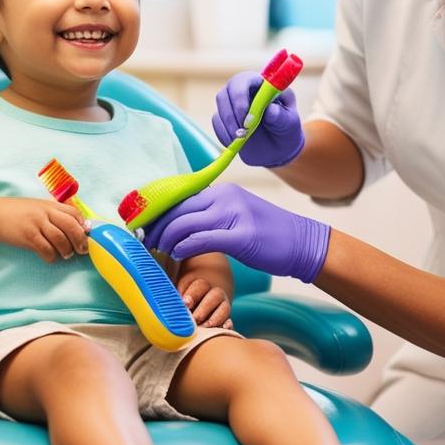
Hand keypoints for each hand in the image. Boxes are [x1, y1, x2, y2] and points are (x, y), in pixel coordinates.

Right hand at [0, 198, 89, 263]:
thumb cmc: (20, 212)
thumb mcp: (39, 207)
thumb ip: (56, 214)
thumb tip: (77, 226)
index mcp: (51, 205)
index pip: (75, 213)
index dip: (83, 226)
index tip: (86, 235)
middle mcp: (46, 212)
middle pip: (71, 226)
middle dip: (80, 240)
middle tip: (82, 250)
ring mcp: (37, 224)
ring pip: (60, 239)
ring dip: (66, 250)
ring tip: (66, 254)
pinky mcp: (28, 236)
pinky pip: (45, 249)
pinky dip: (51, 256)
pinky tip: (50, 257)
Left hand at [144, 184, 329, 282]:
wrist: (301, 242)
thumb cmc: (266, 234)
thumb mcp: (236, 215)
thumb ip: (210, 215)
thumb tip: (178, 224)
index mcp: (222, 191)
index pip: (180, 198)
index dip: (158, 213)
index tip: (144, 225)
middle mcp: (226, 197)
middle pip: (178, 209)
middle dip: (157, 226)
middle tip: (144, 241)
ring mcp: (234, 215)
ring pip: (186, 223)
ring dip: (167, 238)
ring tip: (160, 250)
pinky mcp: (241, 236)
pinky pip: (202, 238)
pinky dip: (184, 246)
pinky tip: (177, 254)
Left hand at [178, 276, 232, 328]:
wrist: (202, 298)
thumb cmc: (186, 297)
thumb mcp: (180, 292)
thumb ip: (177, 298)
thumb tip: (171, 307)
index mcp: (201, 284)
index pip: (200, 286)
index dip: (192, 294)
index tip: (186, 303)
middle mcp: (215, 293)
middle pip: (214, 296)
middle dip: (204, 309)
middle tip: (194, 319)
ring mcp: (223, 305)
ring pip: (224, 309)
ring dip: (215, 319)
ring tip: (204, 328)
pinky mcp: (226, 318)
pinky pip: (230, 321)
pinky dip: (228, 326)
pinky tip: (224, 329)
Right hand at [213, 71, 303, 167]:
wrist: (278, 147)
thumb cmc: (286, 128)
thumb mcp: (290, 122)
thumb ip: (282, 116)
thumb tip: (270, 110)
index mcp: (259, 84)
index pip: (242, 81)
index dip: (240, 98)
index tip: (248, 120)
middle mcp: (242, 90)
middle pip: (225, 94)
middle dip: (231, 115)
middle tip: (242, 133)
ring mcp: (231, 104)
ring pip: (219, 109)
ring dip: (228, 126)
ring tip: (241, 140)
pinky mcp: (224, 118)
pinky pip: (217, 123)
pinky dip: (224, 134)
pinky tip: (236, 143)